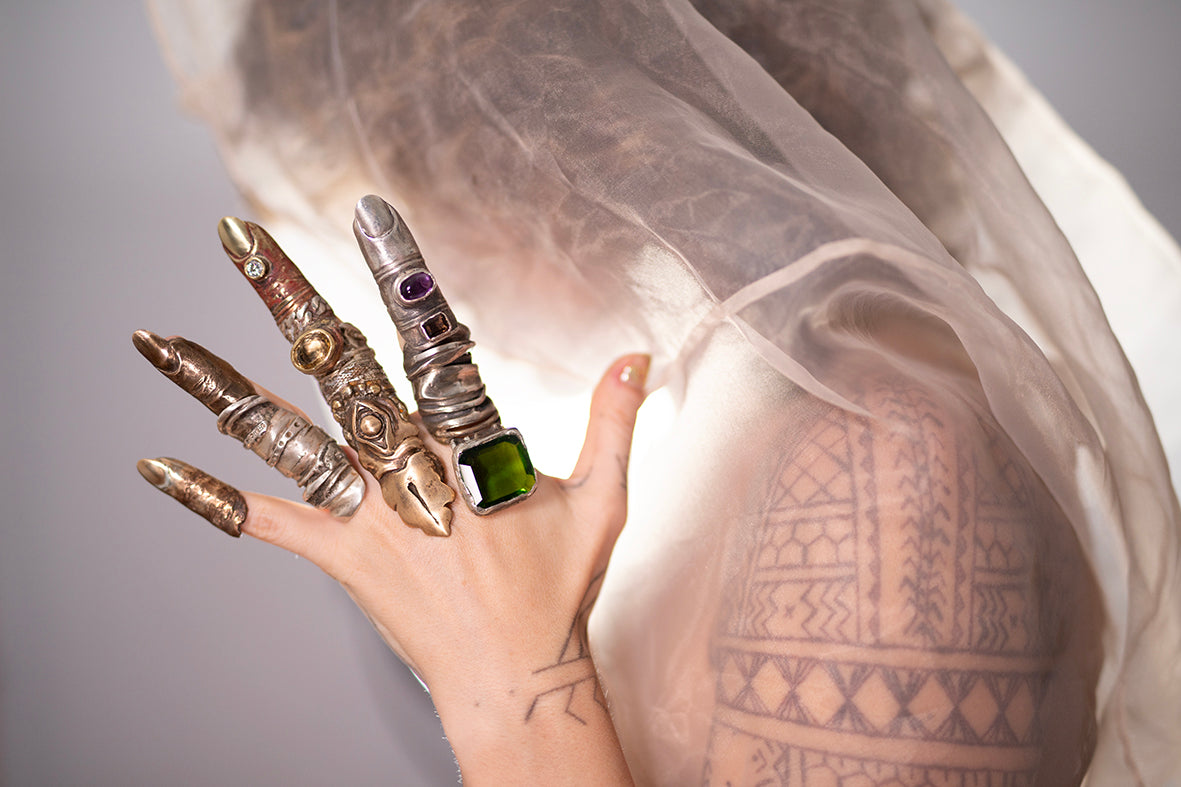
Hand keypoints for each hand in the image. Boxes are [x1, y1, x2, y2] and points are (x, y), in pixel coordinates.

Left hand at [135, 199, 644, 783]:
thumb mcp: (604, 501)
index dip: (402, 277)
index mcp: (471, 446)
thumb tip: (636, 355)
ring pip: (286, 435)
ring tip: (156, 340)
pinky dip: (210, 495)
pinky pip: (266, 521)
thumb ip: (614, 421)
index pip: (434, 343)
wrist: (514, 677)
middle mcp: (409, 470)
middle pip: (341, 369)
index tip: (371, 219)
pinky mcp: (340, 556)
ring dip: (219, 386)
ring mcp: (367, 514)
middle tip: (239, 241)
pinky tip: (154, 464)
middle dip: (289, 301)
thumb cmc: (559, 589)